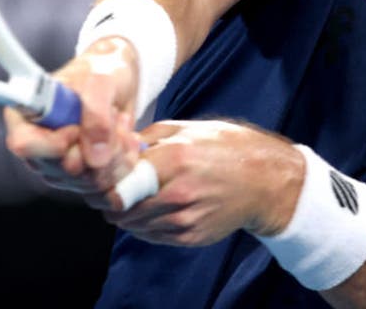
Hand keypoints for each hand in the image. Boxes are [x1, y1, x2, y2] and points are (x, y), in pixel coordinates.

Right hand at [4, 36, 141, 198]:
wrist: (119, 79)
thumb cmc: (101, 70)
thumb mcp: (101, 79)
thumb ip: (95, 112)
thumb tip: (94, 157)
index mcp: (26, 115)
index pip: (24, 145)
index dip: (54, 144)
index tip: (77, 127)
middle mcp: (37, 146)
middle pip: (61, 170)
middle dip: (97, 147)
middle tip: (112, 116)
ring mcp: (59, 166)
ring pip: (88, 182)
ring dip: (116, 152)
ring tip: (120, 122)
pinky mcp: (82, 177)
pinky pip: (107, 185)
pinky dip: (124, 161)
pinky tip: (126, 138)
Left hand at [102, 119, 304, 246]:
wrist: (265, 181)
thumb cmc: (228, 147)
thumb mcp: (187, 128)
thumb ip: (149, 137)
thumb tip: (117, 145)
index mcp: (175, 159)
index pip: (119, 181)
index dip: (103, 181)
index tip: (100, 177)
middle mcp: (178, 192)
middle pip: (121, 208)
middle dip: (109, 200)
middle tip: (109, 189)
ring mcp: (185, 219)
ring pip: (133, 225)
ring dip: (125, 214)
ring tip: (132, 198)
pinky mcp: (191, 237)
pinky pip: (152, 236)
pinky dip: (144, 225)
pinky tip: (152, 209)